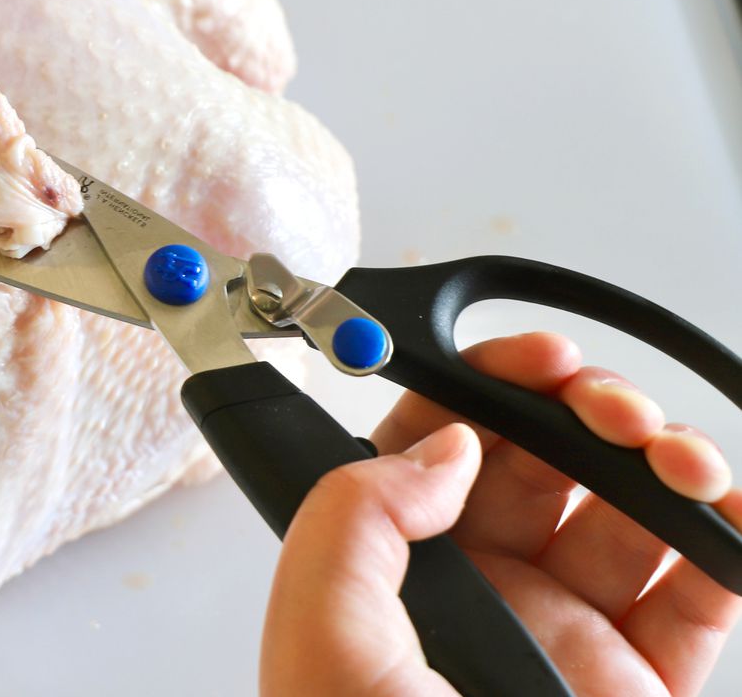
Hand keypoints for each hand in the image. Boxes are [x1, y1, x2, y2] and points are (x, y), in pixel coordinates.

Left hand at [261, 332, 741, 695]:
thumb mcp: (323, 639)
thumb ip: (355, 514)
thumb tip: (442, 441)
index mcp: (393, 577)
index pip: (434, 449)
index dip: (485, 389)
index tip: (534, 360)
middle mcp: (480, 598)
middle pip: (539, 466)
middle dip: (584, 414)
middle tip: (611, 409)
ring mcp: (566, 638)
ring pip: (624, 517)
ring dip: (664, 468)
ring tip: (679, 466)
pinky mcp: (641, 685)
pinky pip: (698, 599)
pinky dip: (729, 547)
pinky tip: (732, 517)